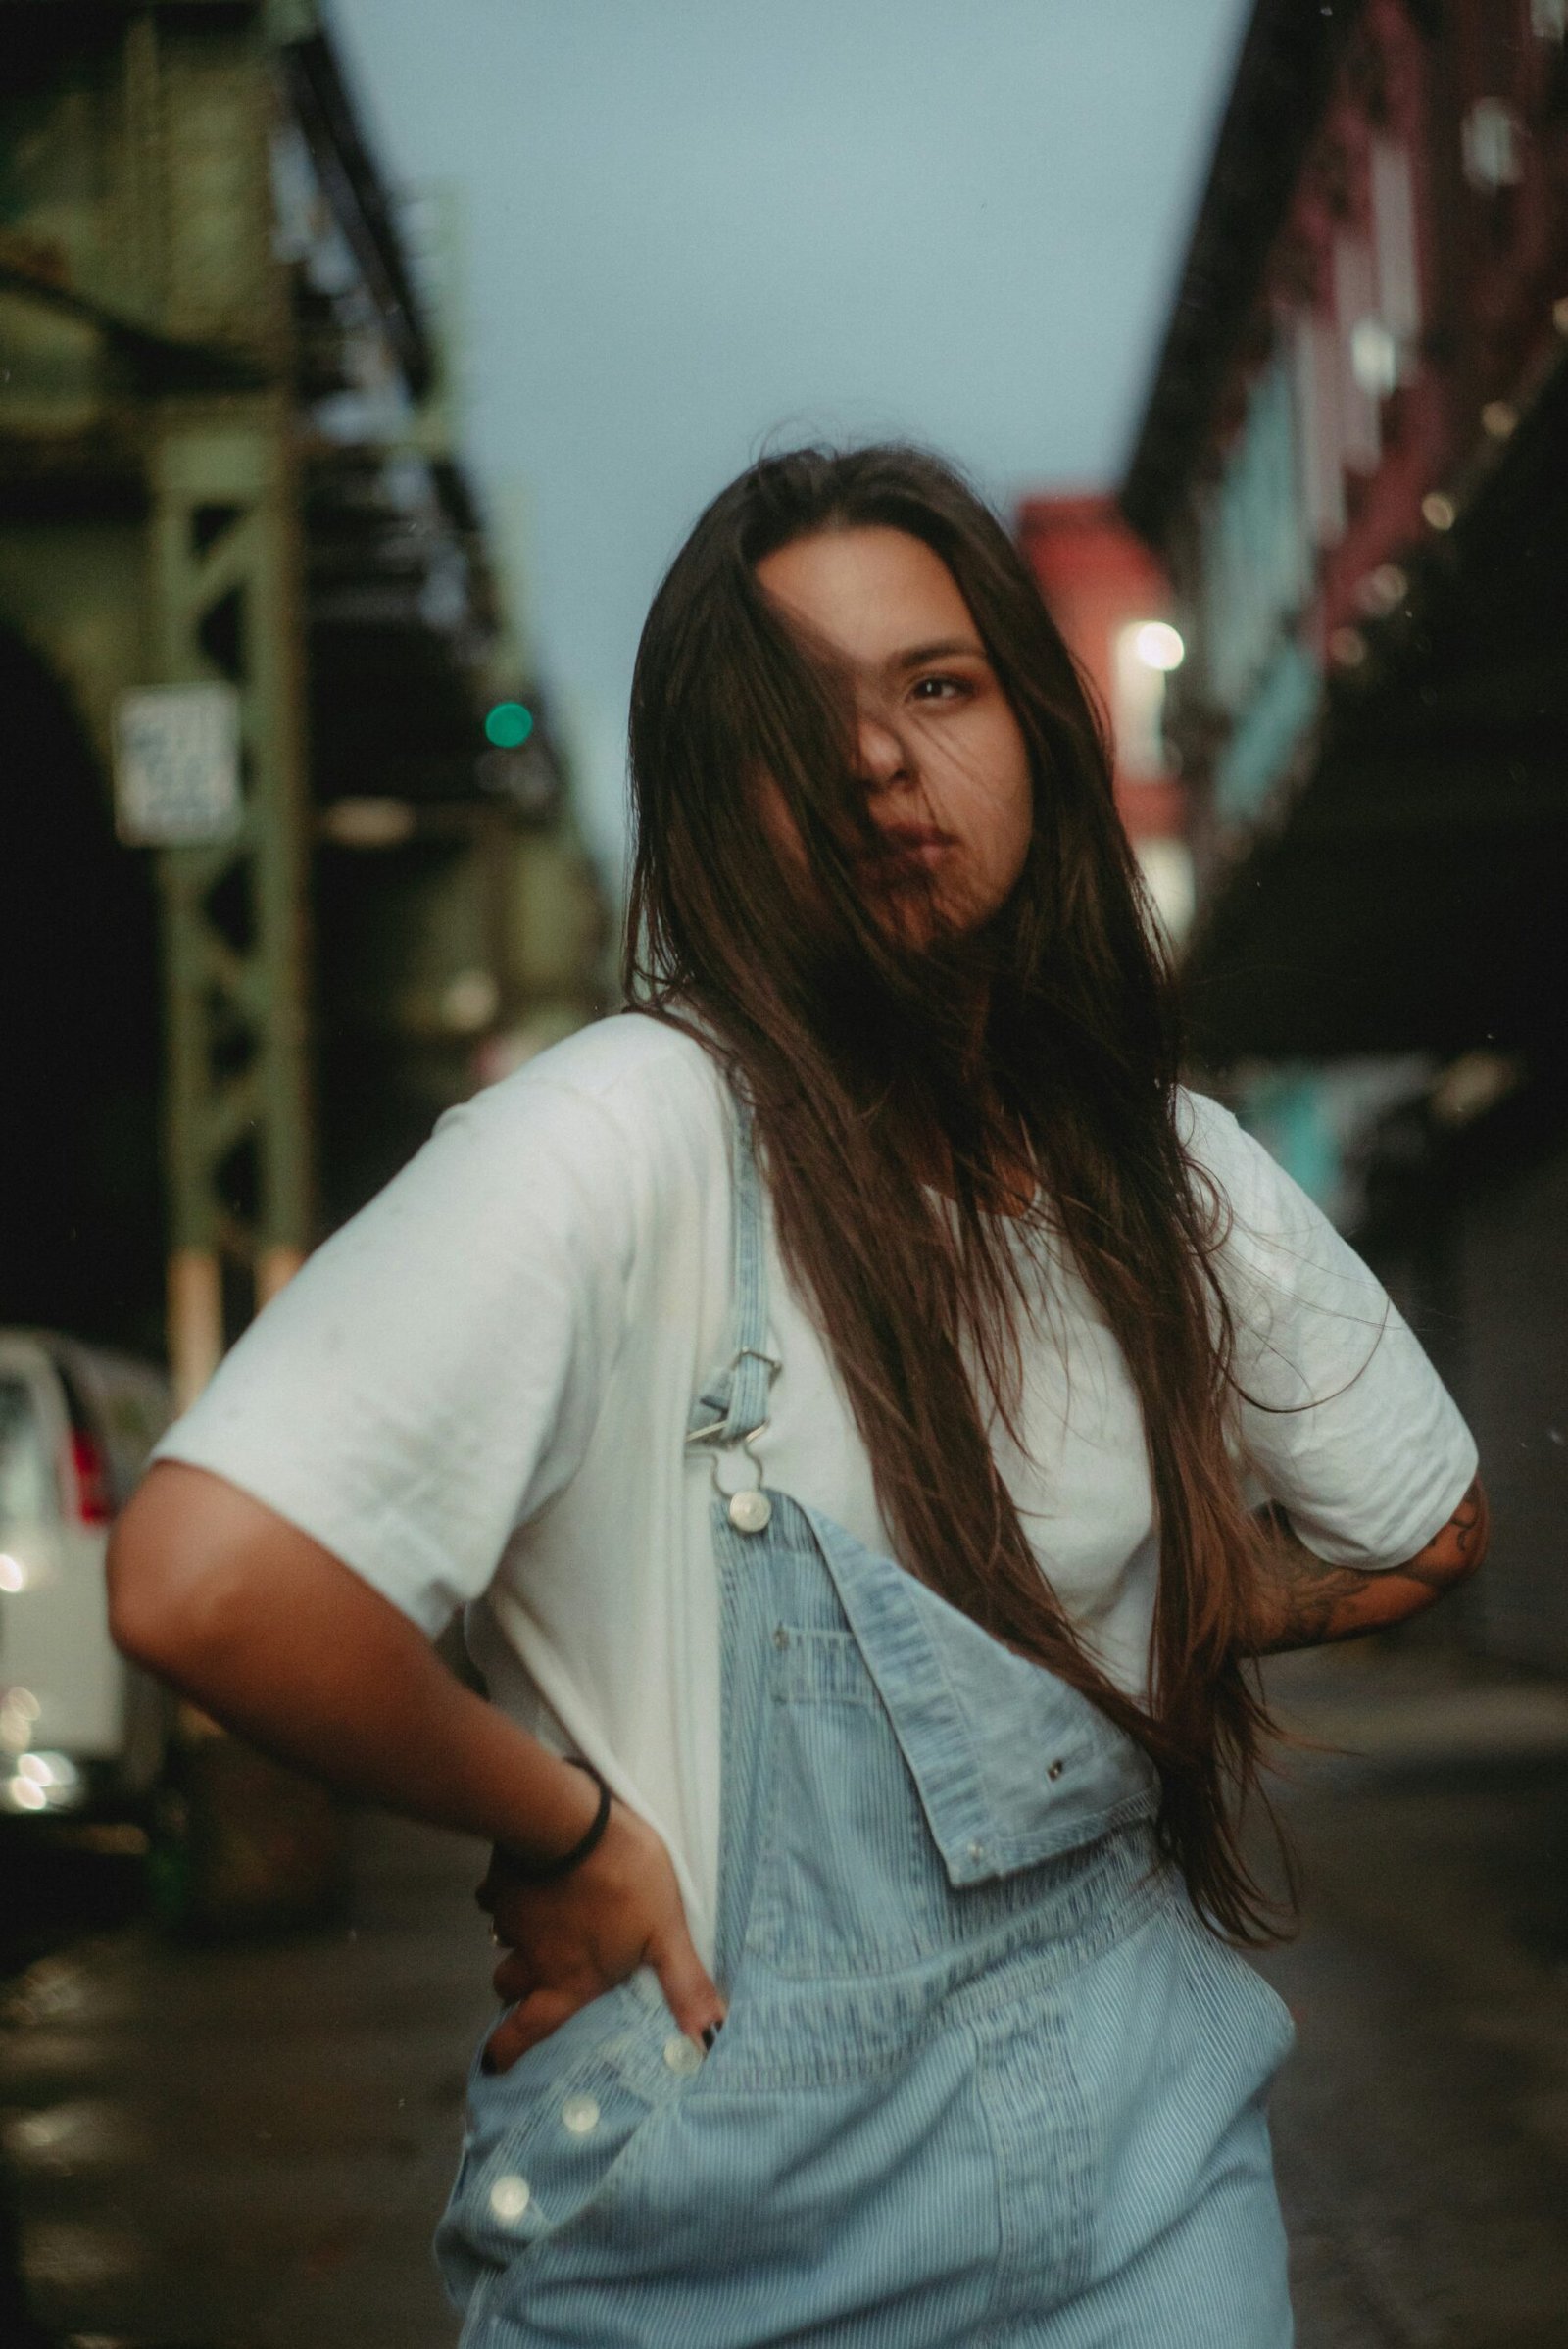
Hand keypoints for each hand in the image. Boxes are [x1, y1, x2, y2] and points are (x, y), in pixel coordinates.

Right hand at [476, 1795, 725, 2073]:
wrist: (574, 1825)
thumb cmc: (625, 1884)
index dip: (507, 2049)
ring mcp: (512, 1917)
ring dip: (512, 1942)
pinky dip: (502, 1896)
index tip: (492, 2064)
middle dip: (512, 1991)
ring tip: (527, 1931)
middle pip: (507, 1986)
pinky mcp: (501, 1880)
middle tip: (519, 1989)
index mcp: (569, 1979)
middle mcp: (534, 1957)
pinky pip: (493, 1896)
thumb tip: (710, 2038)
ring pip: (501, 1940)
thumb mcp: (665, 1933)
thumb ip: (683, 1982)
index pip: (530, 2027)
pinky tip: (517, 1882)